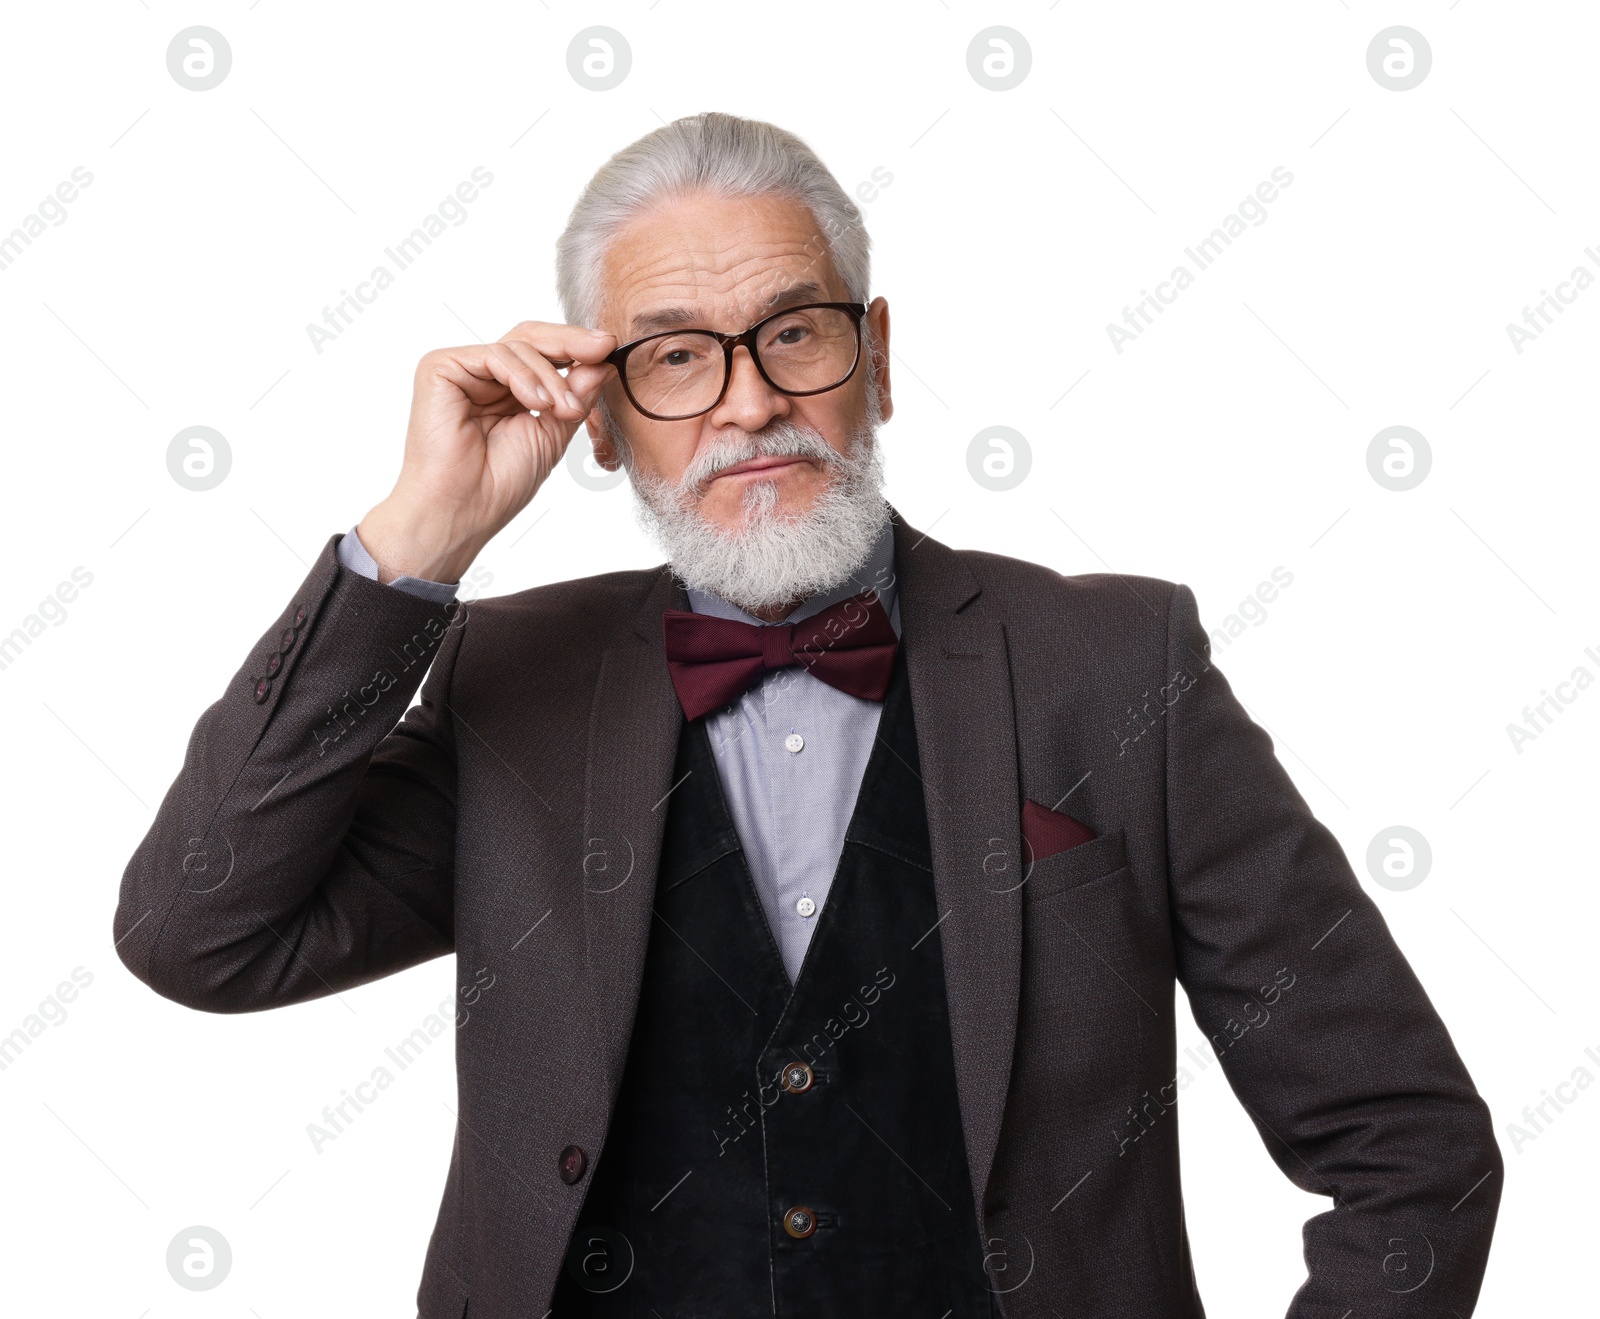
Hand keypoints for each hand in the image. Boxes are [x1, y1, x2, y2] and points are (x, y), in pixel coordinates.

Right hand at [356, 321, 618, 583]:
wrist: (464, 510)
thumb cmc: (500, 484)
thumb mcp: (553, 434)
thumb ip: (575, 397)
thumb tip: (603, 364)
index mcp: (507, 390)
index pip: (544, 354)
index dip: (577, 348)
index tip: (610, 349)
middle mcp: (483, 375)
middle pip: (530, 338)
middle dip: (571, 342)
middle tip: (603, 347)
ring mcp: (461, 370)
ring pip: (518, 347)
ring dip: (551, 378)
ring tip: (564, 411)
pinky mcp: (440, 368)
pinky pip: (494, 355)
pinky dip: (523, 376)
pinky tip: (538, 403)